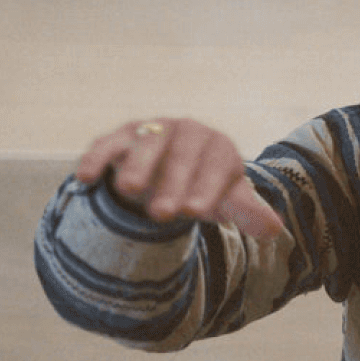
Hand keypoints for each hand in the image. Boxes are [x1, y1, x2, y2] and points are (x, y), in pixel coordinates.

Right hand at [74, 118, 282, 236]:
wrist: (174, 173)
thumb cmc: (204, 188)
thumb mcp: (228, 200)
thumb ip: (248, 213)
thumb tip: (275, 230)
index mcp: (219, 146)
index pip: (216, 164)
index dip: (205, 186)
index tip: (195, 211)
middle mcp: (187, 132)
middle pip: (181, 153)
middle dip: (171, 182)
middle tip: (162, 214)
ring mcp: (153, 131)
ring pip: (146, 142)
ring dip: (136, 164)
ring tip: (127, 190)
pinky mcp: (122, 137)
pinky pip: (108, 142)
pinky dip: (96, 157)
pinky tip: (84, 177)